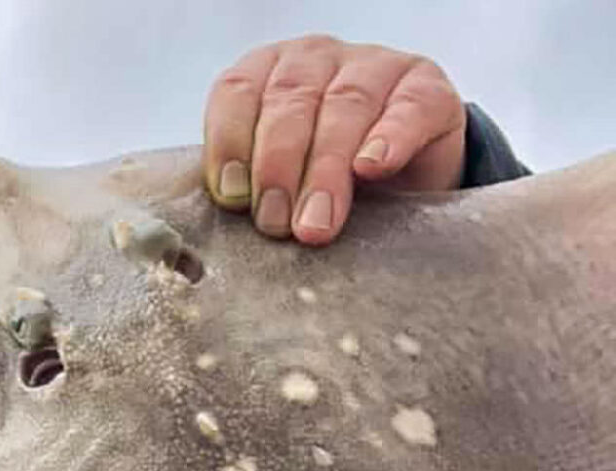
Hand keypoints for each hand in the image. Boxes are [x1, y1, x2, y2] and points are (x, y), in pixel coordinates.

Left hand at [203, 35, 465, 244]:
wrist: (404, 182)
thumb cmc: (323, 183)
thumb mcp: (279, 183)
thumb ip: (248, 188)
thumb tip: (229, 213)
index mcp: (268, 76)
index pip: (237, 92)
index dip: (229, 143)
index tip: (232, 197)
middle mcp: (317, 60)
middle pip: (290, 103)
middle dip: (278, 169)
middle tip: (275, 224)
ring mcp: (375, 68)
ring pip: (343, 107)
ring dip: (325, 171)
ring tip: (315, 225)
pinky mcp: (426, 91)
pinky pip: (407, 109)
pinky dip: (390, 139)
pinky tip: (372, 168)